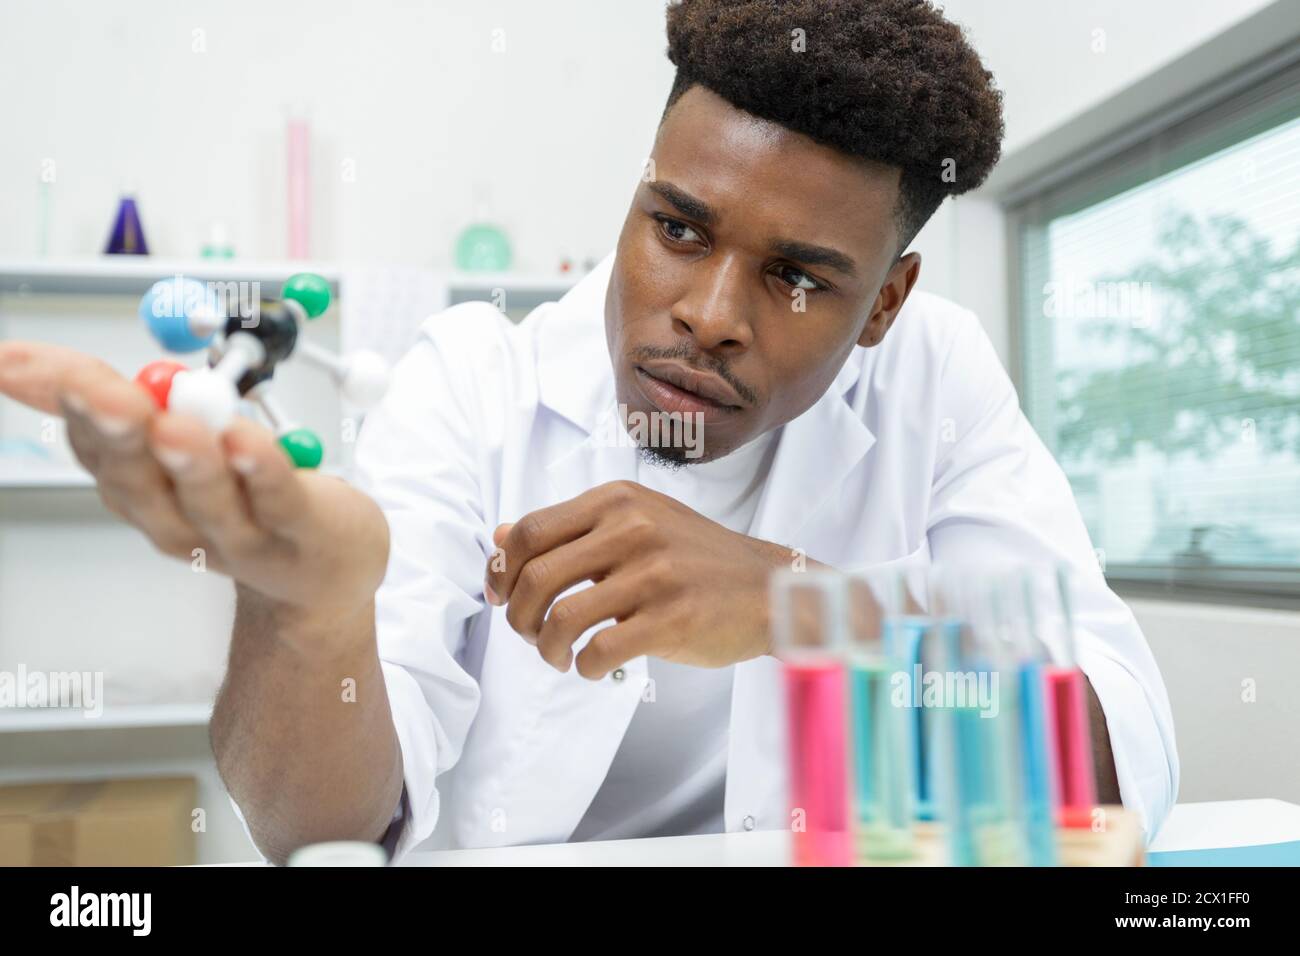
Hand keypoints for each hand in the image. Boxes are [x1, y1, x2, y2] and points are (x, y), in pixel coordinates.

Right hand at [0, 341, 389, 626]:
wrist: (320, 578)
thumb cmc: (240, 501)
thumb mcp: (161, 444)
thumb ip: (102, 399)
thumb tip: (11, 357)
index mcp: (139, 490)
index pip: (95, 446)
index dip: (76, 407)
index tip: (66, 376)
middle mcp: (177, 519)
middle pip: (142, 479)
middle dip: (121, 434)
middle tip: (110, 396)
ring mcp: (239, 532)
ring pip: (208, 497)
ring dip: (190, 460)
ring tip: (175, 425)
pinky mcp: (300, 528)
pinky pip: (278, 498)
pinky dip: (262, 469)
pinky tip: (249, 441)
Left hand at [484, 479, 790, 678]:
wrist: (769, 588)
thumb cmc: (695, 559)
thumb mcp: (635, 524)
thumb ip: (569, 529)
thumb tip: (499, 536)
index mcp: (617, 500)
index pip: (530, 532)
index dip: (502, 571)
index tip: (502, 597)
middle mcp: (633, 528)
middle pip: (535, 576)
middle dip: (518, 617)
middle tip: (530, 634)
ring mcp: (654, 572)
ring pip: (561, 618)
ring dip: (547, 648)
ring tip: (559, 655)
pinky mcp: (672, 618)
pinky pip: (599, 651)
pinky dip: (584, 667)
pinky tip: (594, 666)